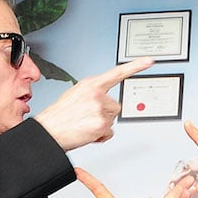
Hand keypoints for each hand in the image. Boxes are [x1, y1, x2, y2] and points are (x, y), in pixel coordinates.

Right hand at [35, 58, 154, 150]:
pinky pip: (109, 133)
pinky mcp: (101, 123)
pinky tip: (86, 133)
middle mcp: (97, 93)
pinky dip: (100, 136)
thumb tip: (101, 100)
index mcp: (90, 84)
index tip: (149, 61)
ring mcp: (100, 108)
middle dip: (104, 114)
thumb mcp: (74, 95)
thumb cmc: (58, 116)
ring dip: (101, 125)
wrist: (48, 131)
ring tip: (84, 125)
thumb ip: (91, 94)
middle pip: (115, 106)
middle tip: (87, 118)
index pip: (117, 73)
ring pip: (112, 119)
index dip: (135, 66)